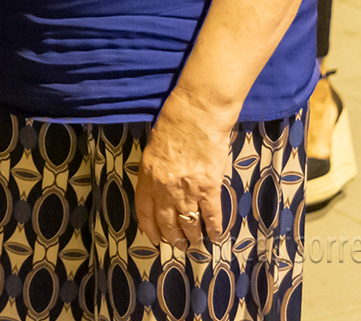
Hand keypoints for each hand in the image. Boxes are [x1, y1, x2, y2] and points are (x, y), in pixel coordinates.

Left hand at [135, 95, 232, 252]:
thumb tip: (158, 187)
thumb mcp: (153, 148)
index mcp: (148, 175)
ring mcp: (187, 189)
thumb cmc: (174, 123)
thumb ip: (154, 170)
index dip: (149, 227)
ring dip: (192, 237)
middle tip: (177, 245)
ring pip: (188, 222)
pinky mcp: (209, 187)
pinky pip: (212, 215)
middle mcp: (165, 187)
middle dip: (172, 237)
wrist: (197, 114)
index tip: (153, 237)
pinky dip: (214, 229)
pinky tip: (216, 237)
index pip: (144, 209)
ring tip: (194, 244)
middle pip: (166, 221)